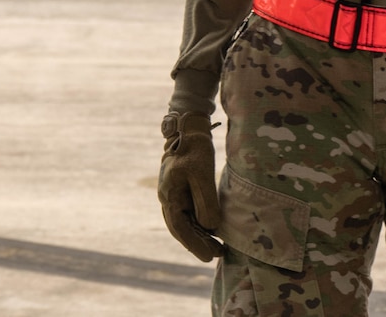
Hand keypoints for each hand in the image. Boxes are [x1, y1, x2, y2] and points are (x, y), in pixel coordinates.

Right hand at [158, 111, 222, 260]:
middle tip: (217, 255)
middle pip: (181, 228)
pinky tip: (211, 230)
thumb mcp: (201, 173)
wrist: (187, 128)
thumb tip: (209, 226)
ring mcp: (173, 194)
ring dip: (199, 235)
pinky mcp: (181, 190)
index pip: (180, 227)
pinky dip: (199, 224)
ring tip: (218, 248)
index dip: (194, 244)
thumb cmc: (194, 148)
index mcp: (169, 195)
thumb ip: (205, 201)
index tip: (208, 256)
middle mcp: (167, 198)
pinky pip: (188, 213)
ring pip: (185, 222)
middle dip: (198, 243)